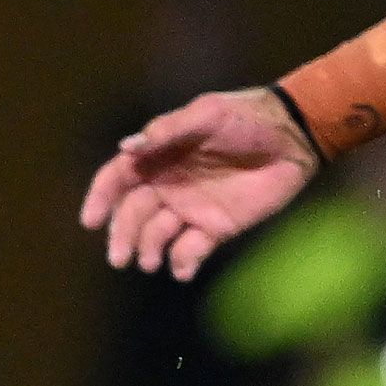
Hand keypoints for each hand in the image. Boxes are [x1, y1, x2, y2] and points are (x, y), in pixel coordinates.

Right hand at [78, 87, 319, 279]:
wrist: (295, 135)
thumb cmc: (248, 116)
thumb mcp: (208, 114)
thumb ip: (168, 131)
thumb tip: (126, 149)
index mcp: (159, 156)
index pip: (118, 179)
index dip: (101, 198)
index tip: (91, 220)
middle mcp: (168, 185)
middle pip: (132, 214)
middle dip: (122, 236)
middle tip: (120, 257)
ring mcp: (191, 209)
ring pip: (156, 236)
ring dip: (148, 251)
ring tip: (151, 262)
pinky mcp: (217, 228)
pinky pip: (191, 250)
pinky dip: (183, 263)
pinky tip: (182, 271)